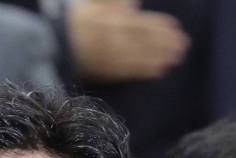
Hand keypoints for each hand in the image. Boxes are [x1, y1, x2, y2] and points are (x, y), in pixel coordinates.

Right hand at [66, 0, 189, 82]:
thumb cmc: (73, 24)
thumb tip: (133, 3)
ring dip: (160, 57)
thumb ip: (110, 2)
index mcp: (110, 21)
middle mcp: (112, 39)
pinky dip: (145, 70)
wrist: (52, 47)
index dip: (159, 26)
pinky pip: (129, 72)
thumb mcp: (90, 4)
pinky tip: (159, 70)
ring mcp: (110, 57)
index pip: (140, 23)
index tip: (175, 27)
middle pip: (144, 41)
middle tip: (182, 45)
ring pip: (139, 57)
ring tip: (175, 57)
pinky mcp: (105, 72)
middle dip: (164, 43)